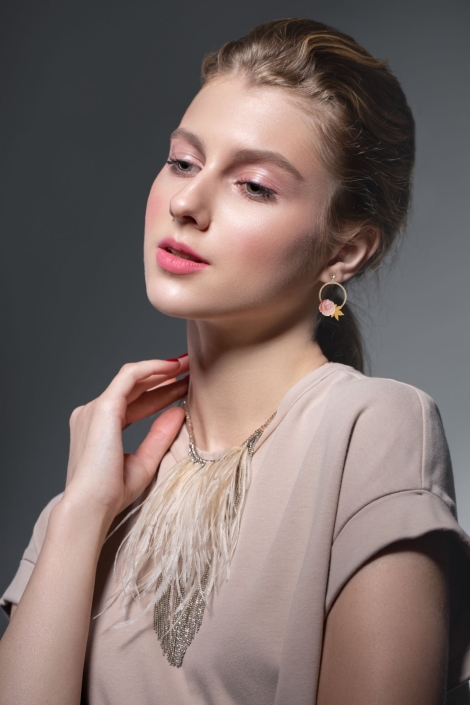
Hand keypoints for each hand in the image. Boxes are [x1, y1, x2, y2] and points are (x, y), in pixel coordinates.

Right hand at [63, 356, 188, 520]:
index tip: (184, 386)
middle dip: (164, 376)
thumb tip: (179, 412)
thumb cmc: (111, 494)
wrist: (90, 508)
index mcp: (100, 428)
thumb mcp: (144, 462)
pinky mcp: (102, 408)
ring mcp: (94, 409)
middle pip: (135, 388)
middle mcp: (93, 414)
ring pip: (132, 378)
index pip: (135, 403)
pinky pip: (129, 377)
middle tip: (190, 368)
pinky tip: (172, 366)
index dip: (161, 392)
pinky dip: (151, 368)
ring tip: (188, 364)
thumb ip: (160, 436)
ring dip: (161, 369)